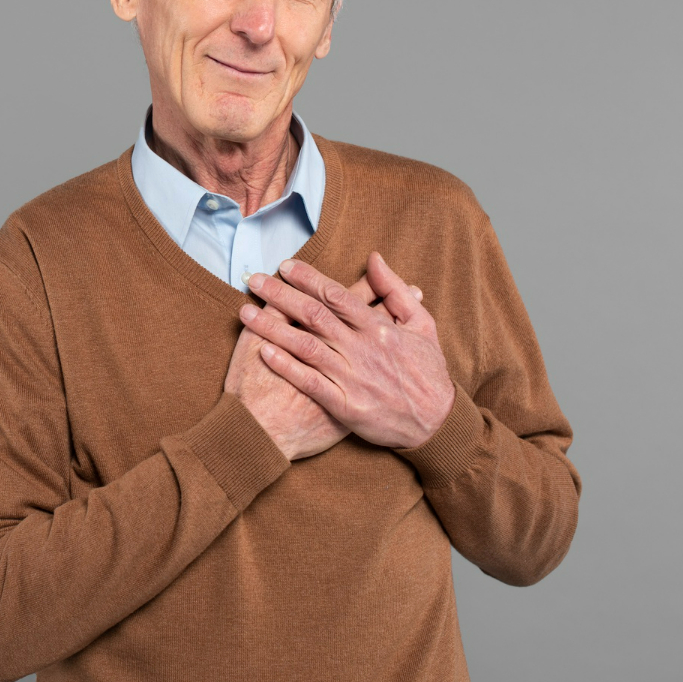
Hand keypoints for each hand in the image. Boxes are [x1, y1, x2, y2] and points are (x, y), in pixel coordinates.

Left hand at [241, 252, 454, 449]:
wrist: (437, 423)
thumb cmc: (427, 371)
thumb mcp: (422, 324)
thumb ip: (394, 290)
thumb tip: (374, 258)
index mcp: (379, 328)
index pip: (337, 295)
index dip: (308, 279)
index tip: (285, 266)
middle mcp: (363, 350)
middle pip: (314, 316)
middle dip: (280, 295)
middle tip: (254, 280)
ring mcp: (353, 378)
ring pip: (306, 346)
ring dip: (272, 327)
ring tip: (245, 312)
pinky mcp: (345, 406)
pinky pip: (310, 383)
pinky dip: (286, 367)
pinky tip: (263, 353)